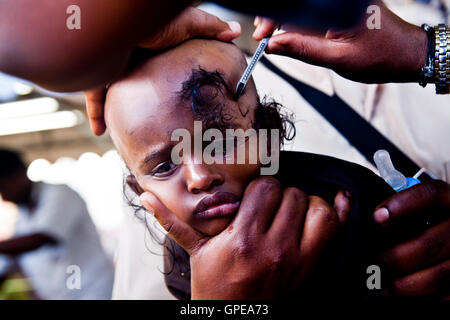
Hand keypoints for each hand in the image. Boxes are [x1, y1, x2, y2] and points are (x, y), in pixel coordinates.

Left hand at [86, 6, 240, 134]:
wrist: (117, 24)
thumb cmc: (152, 20)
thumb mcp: (188, 24)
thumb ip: (210, 28)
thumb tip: (236, 31)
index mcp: (152, 43)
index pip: (160, 62)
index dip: (166, 74)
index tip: (175, 91)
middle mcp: (130, 55)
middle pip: (137, 79)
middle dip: (141, 94)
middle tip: (153, 114)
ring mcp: (112, 67)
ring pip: (115, 92)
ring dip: (120, 107)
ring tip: (129, 126)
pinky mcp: (97, 76)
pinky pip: (95, 99)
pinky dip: (97, 115)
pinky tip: (101, 130)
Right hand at [140, 177, 350, 298]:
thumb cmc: (217, 289)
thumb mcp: (197, 253)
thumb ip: (173, 222)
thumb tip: (146, 198)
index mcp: (243, 239)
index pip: (266, 188)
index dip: (262, 188)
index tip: (257, 197)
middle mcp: (274, 247)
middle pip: (292, 194)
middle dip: (282, 195)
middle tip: (272, 207)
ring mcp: (298, 259)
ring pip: (318, 208)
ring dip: (309, 204)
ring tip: (294, 212)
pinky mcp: (314, 268)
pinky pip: (337, 231)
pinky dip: (341, 212)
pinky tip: (337, 202)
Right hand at [253, 0, 426, 83]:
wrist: (407, 55)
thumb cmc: (381, 57)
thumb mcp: (337, 58)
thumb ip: (303, 50)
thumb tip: (273, 45)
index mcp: (342, 4)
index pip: (299, 6)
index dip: (275, 17)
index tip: (262, 34)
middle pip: (299, 3)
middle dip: (277, 17)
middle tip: (265, 37)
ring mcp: (341, 1)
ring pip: (304, 7)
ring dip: (287, 21)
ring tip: (276, 39)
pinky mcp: (342, 5)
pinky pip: (314, 10)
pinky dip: (300, 22)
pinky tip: (292, 35)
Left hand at [373, 180, 449, 298]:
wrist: (447, 239)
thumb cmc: (421, 223)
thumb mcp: (416, 208)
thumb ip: (389, 207)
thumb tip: (344, 200)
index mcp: (448, 201)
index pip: (430, 194)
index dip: (402, 205)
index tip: (375, 217)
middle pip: (429, 243)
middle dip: (394, 257)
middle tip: (370, 262)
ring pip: (438, 275)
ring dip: (403, 284)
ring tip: (378, 284)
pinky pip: (445, 295)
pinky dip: (419, 298)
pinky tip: (396, 294)